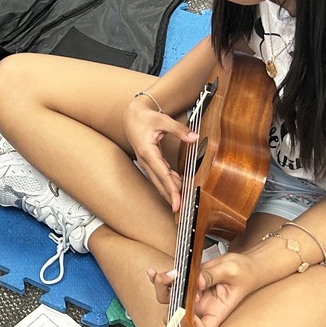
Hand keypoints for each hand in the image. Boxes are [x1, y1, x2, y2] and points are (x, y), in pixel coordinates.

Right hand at [124, 96, 197, 211]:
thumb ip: (179, 130)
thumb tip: (194, 138)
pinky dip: (169, 183)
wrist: (131, 116)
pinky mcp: (150, 162)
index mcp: (147, 152)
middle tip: (183, 210)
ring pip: (160, 182)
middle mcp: (146, 161)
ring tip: (184, 203)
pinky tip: (179, 188)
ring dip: (171, 192)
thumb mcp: (162, 120)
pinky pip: (160, 176)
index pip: (162, 175)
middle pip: (160, 183)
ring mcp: (147, 163)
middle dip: (171, 198)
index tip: (178, 203)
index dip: (171, 190)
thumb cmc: (145, 118)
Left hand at [149, 254, 253, 326]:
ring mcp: (193, 296)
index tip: (186, 309)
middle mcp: (202, 307)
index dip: (189, 324)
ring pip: (169, 298)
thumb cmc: (243, 272)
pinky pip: (169, 284)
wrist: (244, 264)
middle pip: (178, 313)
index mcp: (216, 311)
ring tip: (169, 273)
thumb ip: (213, 275)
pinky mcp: (188, 283)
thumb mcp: (231, 271)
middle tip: (173, 281)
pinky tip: (154, 272)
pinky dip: (160, 278)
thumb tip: (197, 280)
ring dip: (163, 286)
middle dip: (170, 299)